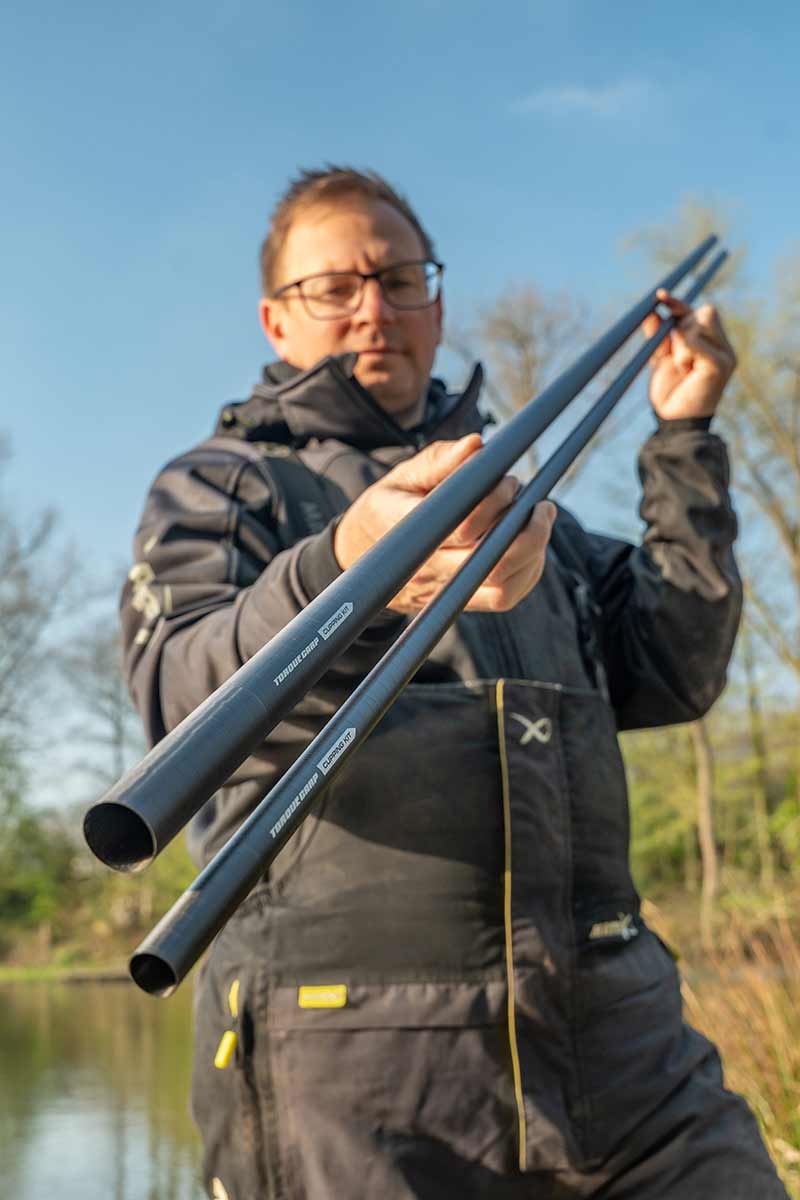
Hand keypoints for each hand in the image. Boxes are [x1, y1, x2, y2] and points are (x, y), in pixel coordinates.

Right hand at [333, 434, 555, 612]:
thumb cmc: (387, 509)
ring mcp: (443, 591)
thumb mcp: (401, 477)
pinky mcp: (459, 602)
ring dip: (533, 553)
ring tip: (541, 519)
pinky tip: (534, 544)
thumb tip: (477, 445)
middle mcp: (426, 567)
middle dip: (526, 531)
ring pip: (502, 587)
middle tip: (539, 504)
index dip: (492, 504)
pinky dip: (528, 572)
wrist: (361, 557)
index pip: (458, 527)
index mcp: (407, 531)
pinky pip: (503, 598)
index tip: (507, 481)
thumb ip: (439, 461)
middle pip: (488, 563)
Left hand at [643, 289, 736, 419]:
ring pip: (701, 321)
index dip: (677, 303)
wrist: (673, 421)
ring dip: (682, 341)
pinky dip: (686, 348)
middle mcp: (721, 345)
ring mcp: (725, 354)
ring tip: (682, 366)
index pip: (696, 311)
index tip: (659, 296)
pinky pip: (699, 341)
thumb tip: (652, 310)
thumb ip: (658, 334)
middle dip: (682, 326)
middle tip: (675, 354)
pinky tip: (685, 367)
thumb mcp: (660, 358)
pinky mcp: (722, 364)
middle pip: (704, 311)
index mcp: (708, 343)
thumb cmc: (669, 393)